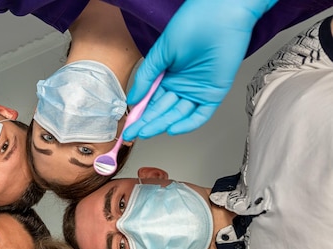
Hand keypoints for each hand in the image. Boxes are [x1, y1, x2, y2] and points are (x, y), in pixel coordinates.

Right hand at [122, 0, 277, 139]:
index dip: (139, 114)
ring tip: (146, 131)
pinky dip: (187, 124)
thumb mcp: (160, 54)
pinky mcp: (213, 93)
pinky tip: (172, 128)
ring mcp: (196, 90)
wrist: (219, 16)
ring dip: (162, 124)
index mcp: (167, 76)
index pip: (151, 101)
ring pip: (177, 114)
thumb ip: (145, 78)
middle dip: (147, 123)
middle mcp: (181, 85)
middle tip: (133, 133)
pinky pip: (200, 115)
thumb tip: (132, 100)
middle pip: (162, 110)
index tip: (127, 126)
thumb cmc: (191, 25)